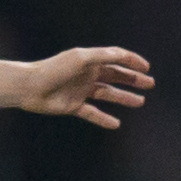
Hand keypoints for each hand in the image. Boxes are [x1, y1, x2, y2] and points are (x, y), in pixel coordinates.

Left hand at [21, 47, 153, 127]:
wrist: (30, 87)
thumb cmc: (54, 69)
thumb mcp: (81, 58)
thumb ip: (102, 56)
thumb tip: (123, 55)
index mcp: (90, 60)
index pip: (115, 58)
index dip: (132, 61)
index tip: (147, 67)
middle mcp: (87, 74)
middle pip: (115, 76)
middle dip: (133, 79)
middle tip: (150, 84)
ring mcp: (81, 91)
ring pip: (108, 94)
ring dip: (124, 98)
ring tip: (140, 102)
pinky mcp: (73, 106)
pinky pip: (93, 113)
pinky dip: (104, 119)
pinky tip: (116, 124)